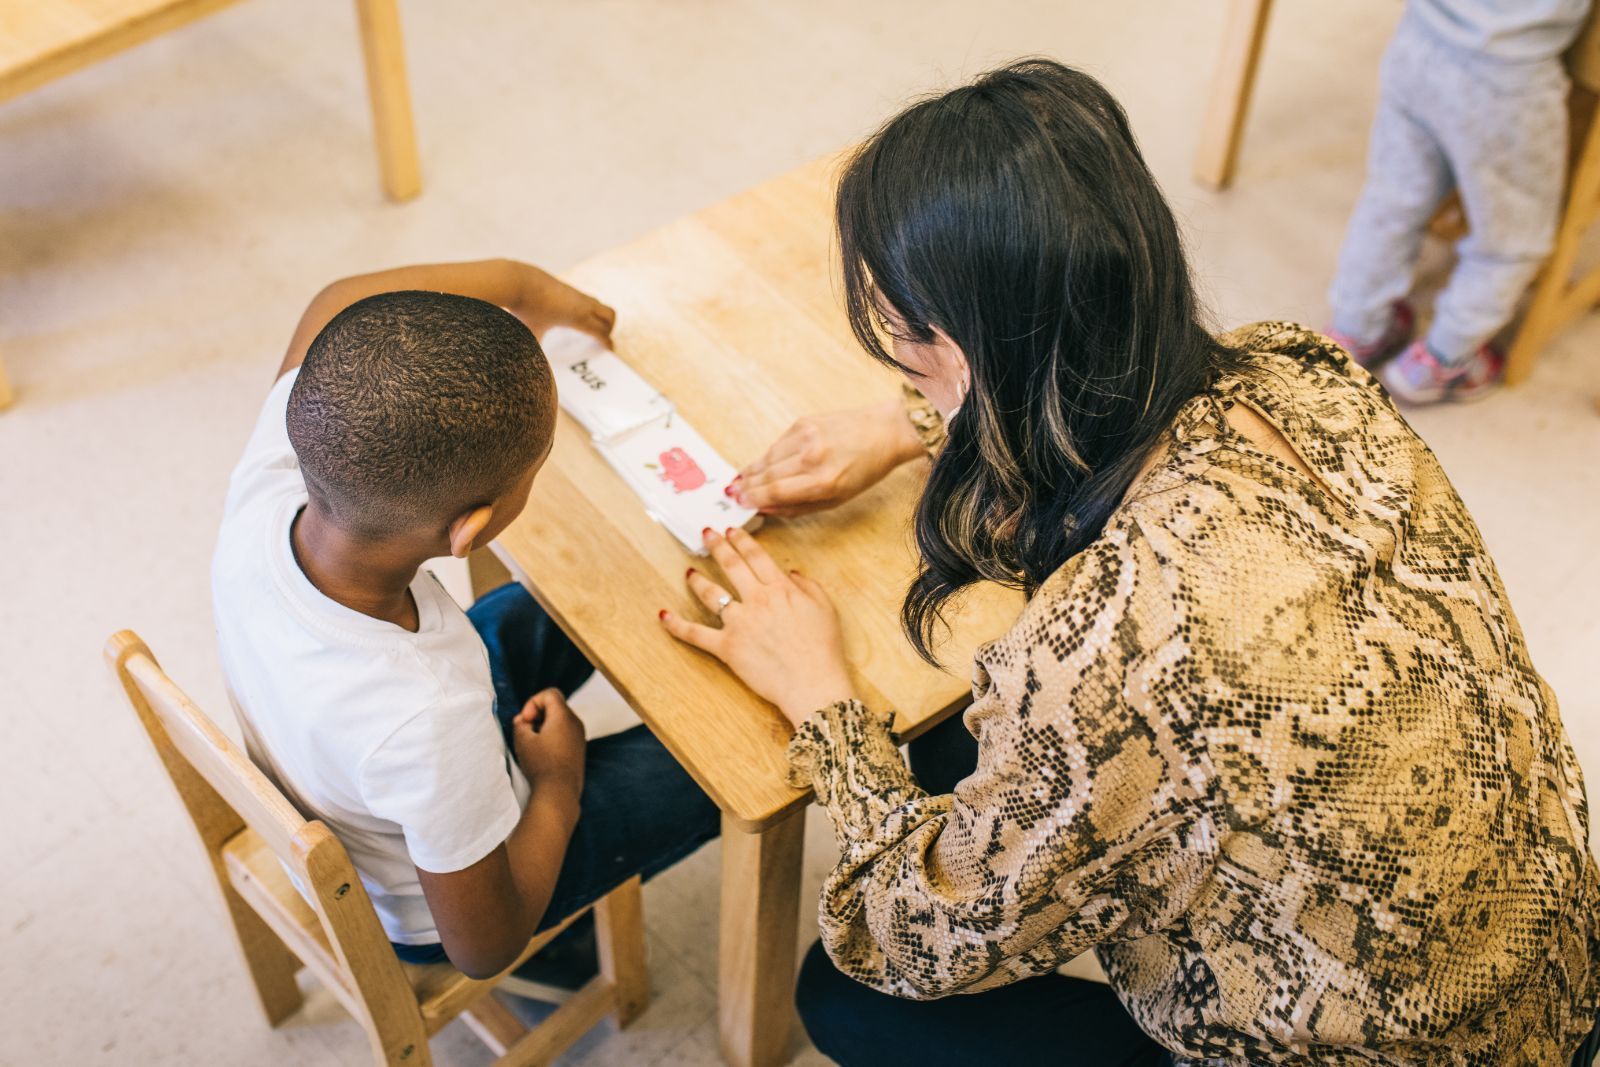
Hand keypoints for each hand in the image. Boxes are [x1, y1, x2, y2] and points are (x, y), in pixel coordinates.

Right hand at [511, 689, 586, 801]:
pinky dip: (552, 736)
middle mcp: (576, 723)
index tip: (525, 721)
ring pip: (560, 720)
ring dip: (543, 726)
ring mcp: (580, 737)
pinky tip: (542, 753)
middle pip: (555, 706)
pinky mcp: (579, 749)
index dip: (533, 702)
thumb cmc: (541, 765)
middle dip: (536, 714)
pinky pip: (565, 733)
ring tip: (531, 743)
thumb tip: (523, 721)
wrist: (559, 792)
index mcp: (564, 716)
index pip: (550, 694)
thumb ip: (520, 724)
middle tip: (524, 731)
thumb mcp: (522, 741)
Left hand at [518, 266, 616, 346]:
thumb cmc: (526, 310)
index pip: (602, 332)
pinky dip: (584, 309)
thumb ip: (539, 347)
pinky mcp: (566, 287)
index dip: (607, 342)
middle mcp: (582, 304)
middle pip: (609, 315)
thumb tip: (535, 360)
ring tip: (586, 328)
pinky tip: (569, 316)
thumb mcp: (534, 335)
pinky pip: (584, 299)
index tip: (609, 349)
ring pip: (597, 304)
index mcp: (579, 318)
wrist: (517, 281)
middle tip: (601, 339)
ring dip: (597, 315)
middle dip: (609, 328)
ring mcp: (575, 293)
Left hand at [659, 528, 856, 726]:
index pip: (756, 557)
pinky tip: (663, 615)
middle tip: (707, 534)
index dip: (742, 541)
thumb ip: (808, 585)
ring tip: (689, 571)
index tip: (732, 531)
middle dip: (717, 547)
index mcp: (781, 589)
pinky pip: (695, 634)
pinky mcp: (727, 647)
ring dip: (697, 580)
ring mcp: (739, 623)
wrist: (812, 683)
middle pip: (731, 566)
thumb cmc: (823, 649)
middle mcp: (757, 600)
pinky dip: (677, 625)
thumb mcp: (826, 608)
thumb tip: (791, 572)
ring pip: (711, 594)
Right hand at [729, 397, 925, 516]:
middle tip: (731, 494)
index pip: (774, 492)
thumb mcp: (837, 500)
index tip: (738, 503)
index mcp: (823, 481)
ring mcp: (806, 436)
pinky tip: (761, 465)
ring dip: (752, 471)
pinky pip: (777, 444)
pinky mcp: (804, 422)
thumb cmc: (865, 469)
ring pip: (768, 458)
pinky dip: (767, 456)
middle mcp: (812, 457)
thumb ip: (798, 507)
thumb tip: (765, 508)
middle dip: (746, 486)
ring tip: (740, 481)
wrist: (884, 431)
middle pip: (766, 475)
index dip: (752, 499)